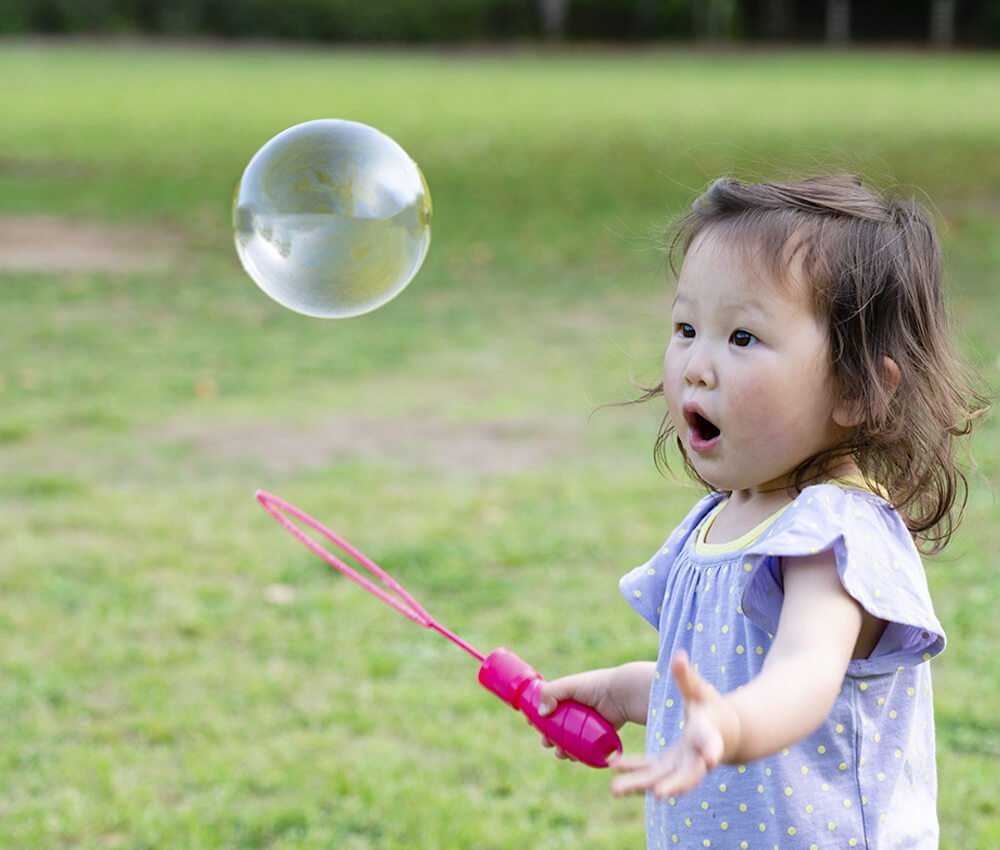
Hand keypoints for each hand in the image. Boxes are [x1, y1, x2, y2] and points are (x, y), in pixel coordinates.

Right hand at [536, 662, 652, 760]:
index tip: (531, 724)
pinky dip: (578, 754)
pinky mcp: (598, 734)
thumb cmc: (595, 686)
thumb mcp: (569, 685)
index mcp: (567, 695)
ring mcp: (587, 723)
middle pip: (557, 727)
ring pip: (570, 739)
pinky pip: (585, 747)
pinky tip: (573, 757)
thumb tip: (541, 713)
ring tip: (561, 753)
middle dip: (548, 737)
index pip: (548, 706)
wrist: (621, 695)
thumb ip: (551, 693)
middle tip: (546, 743)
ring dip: (562, 749)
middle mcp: (576, 709)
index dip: (539, 716)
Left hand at [610, 651, 737, 798]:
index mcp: (708, 735)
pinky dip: (633, 770)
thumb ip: (687, 676)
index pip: (711, 744)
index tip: (711, 760)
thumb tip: (678, 654)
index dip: (712, 750)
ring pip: (661, 780)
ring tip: (614, 790)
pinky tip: (612, 765)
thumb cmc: (711, 707)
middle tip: (655, 794)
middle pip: (686, 775)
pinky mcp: (669, 768)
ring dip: (639, 785)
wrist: (722, 732)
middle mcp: (697, 759)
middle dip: (670, 785)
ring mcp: (682, 767)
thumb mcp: (700, 690)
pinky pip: (649, 772)